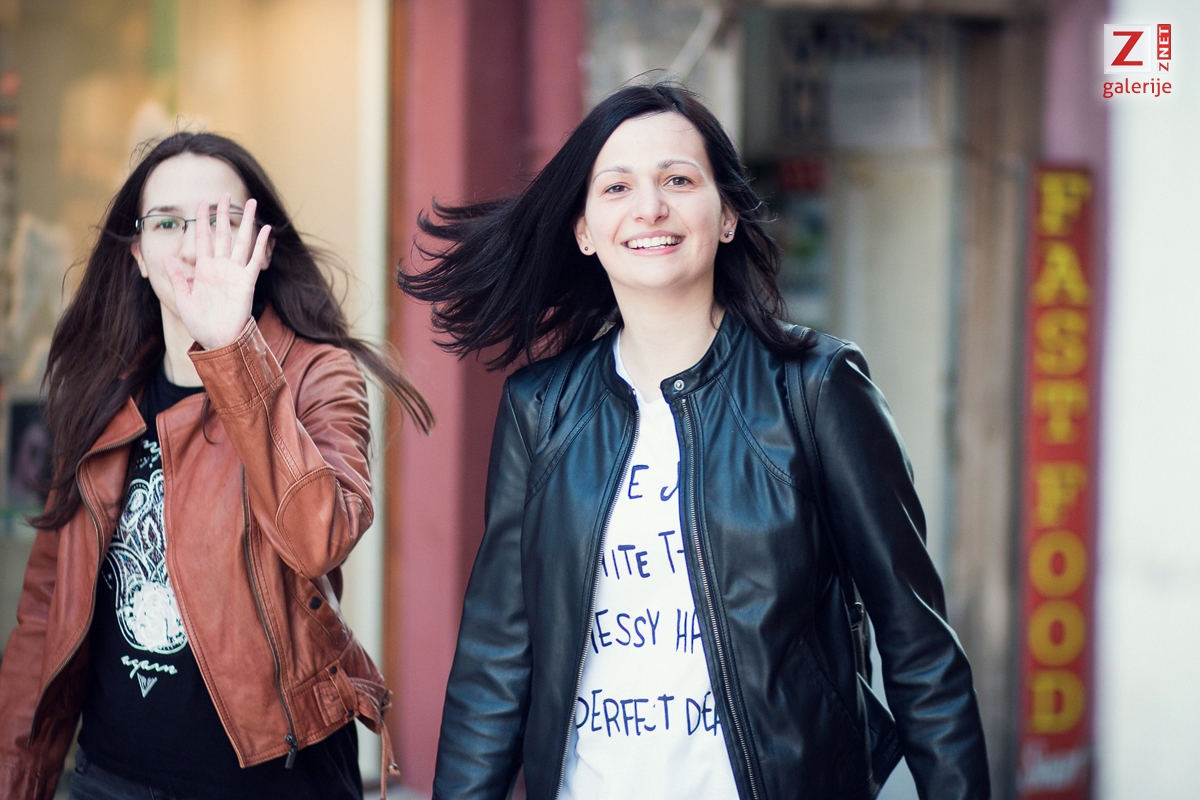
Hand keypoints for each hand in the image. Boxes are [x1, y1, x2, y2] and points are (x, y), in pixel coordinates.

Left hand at [163, 194, 271, 349]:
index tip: (201, 201)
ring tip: (249, 203)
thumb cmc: (200, 323)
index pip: (203, 238)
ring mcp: (235, 273)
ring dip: (246, 222)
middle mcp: (220, 267)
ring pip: (241, 240)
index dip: (202, 219)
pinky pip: (255, 259)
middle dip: (223, 213)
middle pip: (223, 233)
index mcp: (204, 269)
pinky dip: (260, 244)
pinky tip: (266, 229)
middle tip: (224, 194)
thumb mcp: (183, 298)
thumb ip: (177, 277)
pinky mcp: (247, 281)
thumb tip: (166, 256)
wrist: (218, 339)